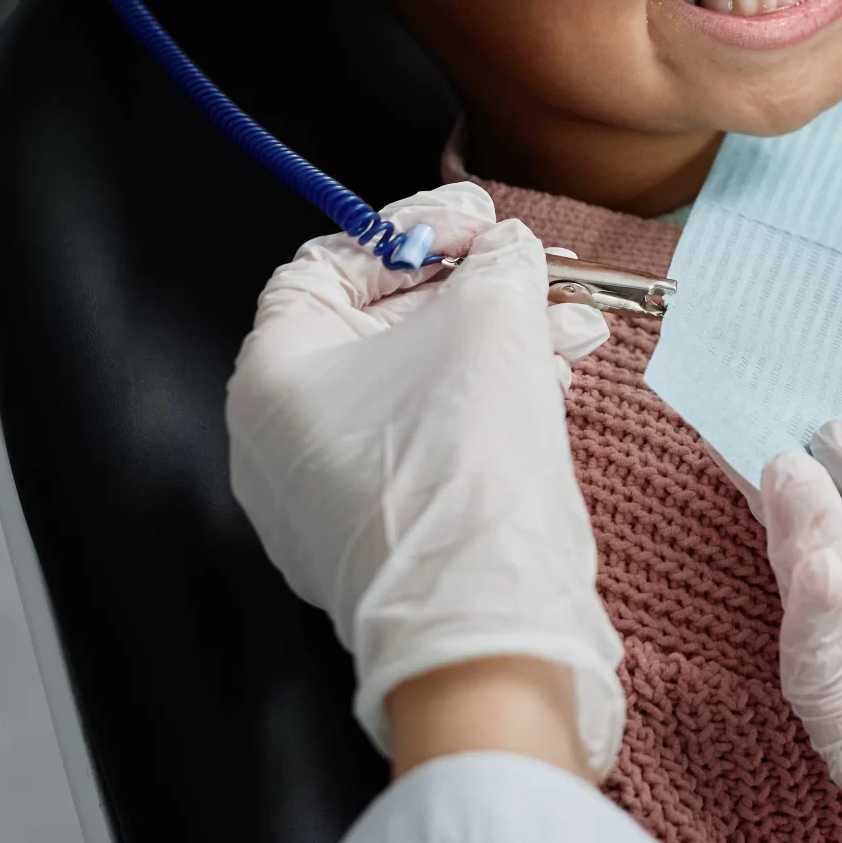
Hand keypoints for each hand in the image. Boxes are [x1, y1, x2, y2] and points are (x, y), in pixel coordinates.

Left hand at [228, 184, 620, 775]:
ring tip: (570, 327)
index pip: (328, 265)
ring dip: (496, 346)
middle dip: (474, 292)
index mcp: (272, 374)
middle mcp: (280, 439)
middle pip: (381, 327)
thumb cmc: (462, 466)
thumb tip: (505, 252)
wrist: (485, 618)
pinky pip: (428, 447)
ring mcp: (326, 500)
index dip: (410, 231)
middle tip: (532, 268)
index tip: (477, 225)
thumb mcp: (491, 318)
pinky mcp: (381, 541)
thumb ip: (497, 262)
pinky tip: (553, 383)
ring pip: (416, 389)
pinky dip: (486, 407)